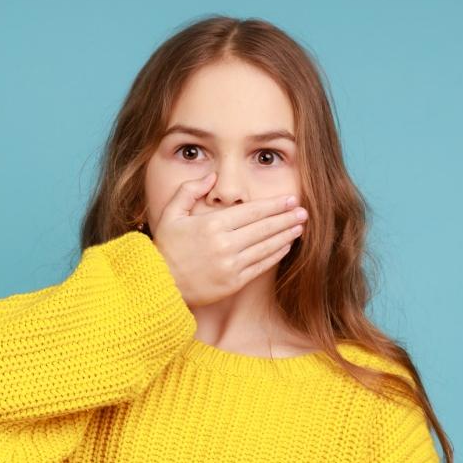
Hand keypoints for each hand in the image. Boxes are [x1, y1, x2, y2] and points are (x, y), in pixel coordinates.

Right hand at [150, 171, 307, 308]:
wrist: (159, 284)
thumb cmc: (166, 247)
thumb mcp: (171, 213)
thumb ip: (190, 190)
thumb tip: (212, 177)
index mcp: (212, 224)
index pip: (252, 211)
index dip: (274, 205)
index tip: (290, 199)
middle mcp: (225, 244)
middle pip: (264, 228)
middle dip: (286, 218)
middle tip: (303, 211)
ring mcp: (231, 265)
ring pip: (266, 246)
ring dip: (285, 235)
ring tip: (300, 226)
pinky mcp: (234, 282)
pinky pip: (260, 266)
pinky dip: (275, 254)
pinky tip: (286, 246)